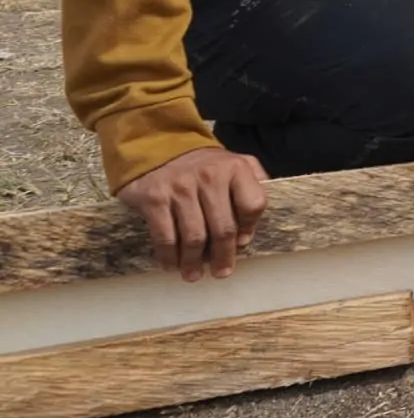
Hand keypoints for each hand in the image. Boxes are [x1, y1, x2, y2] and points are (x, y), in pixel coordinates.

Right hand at [116, 146, 268, 280]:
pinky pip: (165, 237)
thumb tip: (255, 223)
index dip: (250, 229)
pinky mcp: (154, 199)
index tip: (242, 244)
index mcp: (235, 168)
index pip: (253, 205)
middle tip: (221, 272)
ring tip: (193, 274)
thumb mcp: (233, 162)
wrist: (155, 143)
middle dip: (223, 256)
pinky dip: (169, 257)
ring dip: (194, 262)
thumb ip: (252, 182)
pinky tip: (171, 265)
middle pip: (224, 228)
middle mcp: (210, 177)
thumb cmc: (200, 162)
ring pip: (194, 237)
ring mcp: (181, 188)